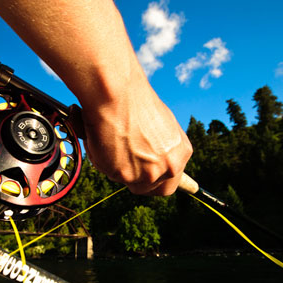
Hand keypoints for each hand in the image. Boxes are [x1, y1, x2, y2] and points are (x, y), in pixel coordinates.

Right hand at [82, 77, 192, 195]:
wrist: (117, 93)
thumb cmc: (134, 102)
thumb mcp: (159, 126)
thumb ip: (158, 148)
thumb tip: (146, 158)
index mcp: (181, 153)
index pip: (173, 181)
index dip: (157, 180)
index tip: (147, 177)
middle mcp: (169, 167)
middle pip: (154, 190)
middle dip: (139, 183)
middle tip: (126, 168)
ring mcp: (148, 174)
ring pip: (127, 181)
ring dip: (117, 166)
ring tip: (112, 138)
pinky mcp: (126, 175)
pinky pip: (109, 174)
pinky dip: (101, 158)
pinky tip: (102, 138)